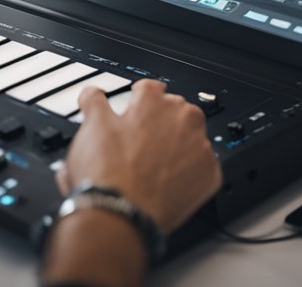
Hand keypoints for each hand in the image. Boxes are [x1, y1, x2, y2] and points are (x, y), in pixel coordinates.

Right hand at [56, 80, 220, 232]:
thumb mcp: (90, 127)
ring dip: (178, 145)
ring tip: (155, 164)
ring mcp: (200, 147)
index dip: (138, 98)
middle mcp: (182, 118)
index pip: (150, 87)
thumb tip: (93, 94)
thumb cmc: (107, 172)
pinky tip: (168, 181)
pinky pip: (202, 166)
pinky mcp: (210, 175)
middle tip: (141, 141)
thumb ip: (94, 102)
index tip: (136, 107)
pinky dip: (188, 171)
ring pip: (192, 137)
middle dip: (161, 121)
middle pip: (175, 110)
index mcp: (153, 101)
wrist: (120, 214)